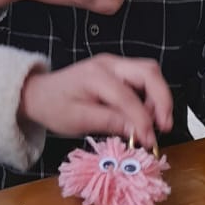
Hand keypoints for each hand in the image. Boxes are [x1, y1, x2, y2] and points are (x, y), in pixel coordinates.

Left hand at [19, 55, 172, 147]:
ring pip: (149, 72)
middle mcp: (109, 63)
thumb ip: (109, 122)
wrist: (39, 93)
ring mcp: (114, 63)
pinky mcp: (118, 69)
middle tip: (164, 125)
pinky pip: (143, 77)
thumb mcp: (78, 120)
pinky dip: (151, 95)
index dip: (142, 120)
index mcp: (95, 76)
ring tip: (156, 123)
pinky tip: (146, 115)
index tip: (149, 141)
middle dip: (162, 99)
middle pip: (148, 72)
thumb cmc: (54, 107)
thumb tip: (138, 131)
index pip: (128, 97)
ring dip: (159, 97)